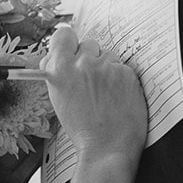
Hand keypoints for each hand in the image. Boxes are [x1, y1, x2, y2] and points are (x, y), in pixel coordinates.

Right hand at [41, 23, 146, 164]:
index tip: (72, 51)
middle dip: (90, 58)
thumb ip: (56, 72)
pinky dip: (121, 79)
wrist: (107, 148)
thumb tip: (55, 55)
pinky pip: (123, 67)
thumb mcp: (58, 98)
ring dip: (107, 69)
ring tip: (106, 94)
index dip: (68, 43)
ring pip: (108, 55)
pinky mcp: (127, 73)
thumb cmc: (82, 129)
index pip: (63, 34)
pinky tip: (118, 97)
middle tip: (92, 81)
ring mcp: (107, 67)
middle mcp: (83, 63)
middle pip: (88, 43)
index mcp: (61, 69)